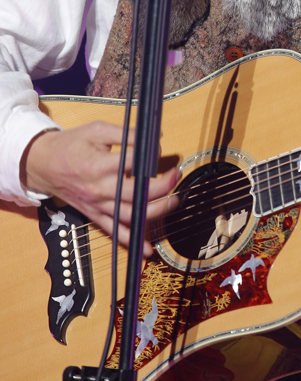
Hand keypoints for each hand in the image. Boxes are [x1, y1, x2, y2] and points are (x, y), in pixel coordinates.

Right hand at [22, 121, 178, 254]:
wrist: (44, 164)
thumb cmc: (71, 145)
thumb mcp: (97, 130)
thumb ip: (124, 134)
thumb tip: (152, 136)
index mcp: (99, 165)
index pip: (133, 162)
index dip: (150, 154)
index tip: (158, 147)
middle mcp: (99, 189)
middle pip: (137, 193)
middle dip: (162, 185)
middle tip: (175, 174)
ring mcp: (98, 205)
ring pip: (131, 215)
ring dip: (156, 211)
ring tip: (174, 200)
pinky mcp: (95, 215)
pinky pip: (114, 232)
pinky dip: (131, 242)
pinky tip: (146, 249)